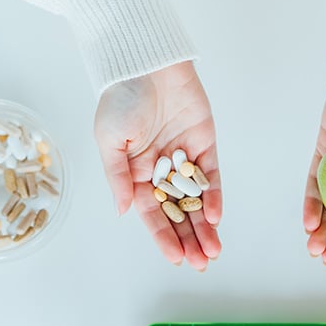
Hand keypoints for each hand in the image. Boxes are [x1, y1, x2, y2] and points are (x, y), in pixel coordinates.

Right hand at [94, 61, 221, 269]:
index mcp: (135, 174)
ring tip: (213, 251)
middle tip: (201, 263)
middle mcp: (161, 170)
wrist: (145, 61)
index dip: (163, 237)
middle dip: (189, 239)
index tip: (175, 258)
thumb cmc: (119, 98)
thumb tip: (121, 212)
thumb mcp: (110, 140)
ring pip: (196, 200)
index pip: (152, 214)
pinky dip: (214, 196)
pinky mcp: (204, 143)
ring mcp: (184, 158)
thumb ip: (118, 177)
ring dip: (204, 226)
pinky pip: (211, 175)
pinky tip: (215, 217)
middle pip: (178, 213)